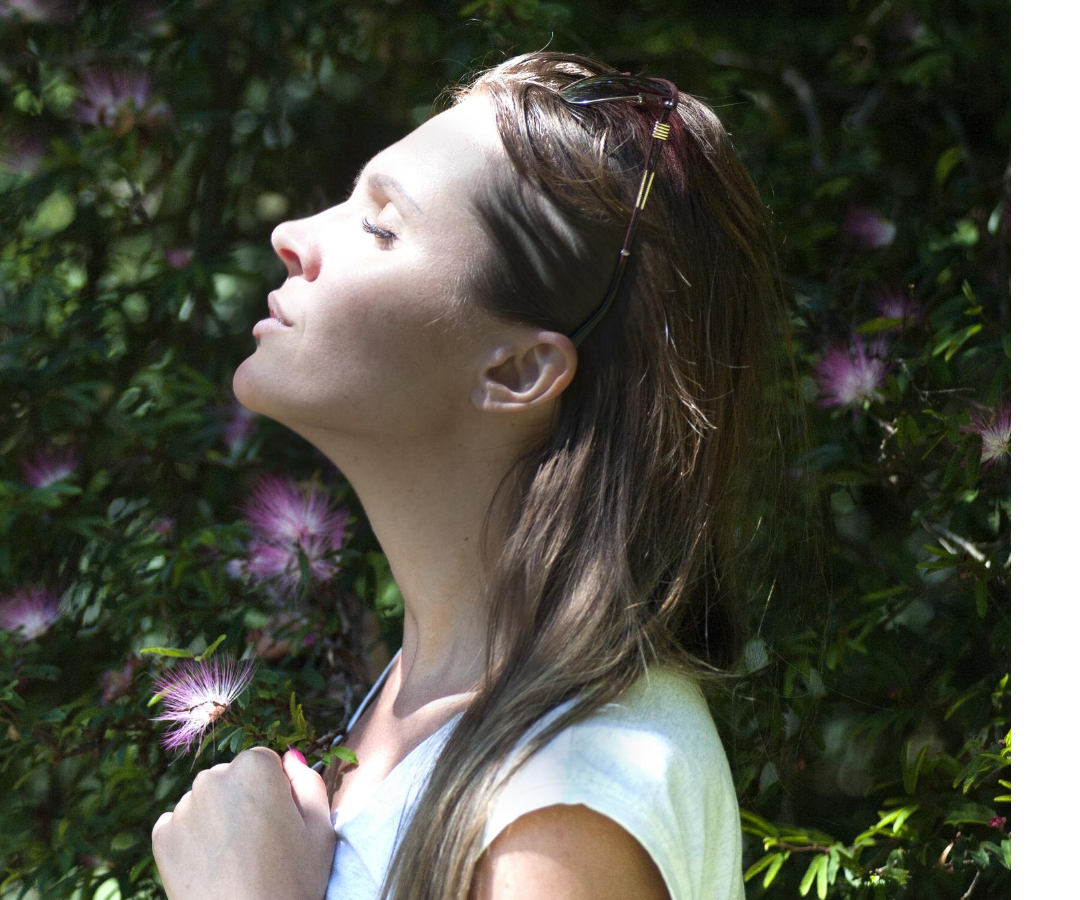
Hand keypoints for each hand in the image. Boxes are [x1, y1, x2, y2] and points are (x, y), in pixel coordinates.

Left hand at [152, 747, 334, 899]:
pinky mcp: (161, 837)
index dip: (275, 792)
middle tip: (259, 844)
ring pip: (205, 801)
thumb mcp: (320, 830)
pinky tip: (212, 867)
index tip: (280, 822)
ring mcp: (183, 808)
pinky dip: (193, 839)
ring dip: (217, 818)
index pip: (264, 762)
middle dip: (243, 800)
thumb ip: (308, 783)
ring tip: (236, 860)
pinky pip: (180, 824)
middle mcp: (212, 778)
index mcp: (255, 768)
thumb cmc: (293, 883)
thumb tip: (289, 759)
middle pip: (231, 778)